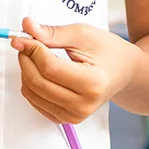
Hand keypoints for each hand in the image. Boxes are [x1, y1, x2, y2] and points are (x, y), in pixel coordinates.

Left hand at [12, 18, 144, 123]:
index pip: (49, 68)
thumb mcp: (83, 34)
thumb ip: (53, 33)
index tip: (25, 36)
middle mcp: (83, 105)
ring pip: (32, 93)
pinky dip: (31, 84)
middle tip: (26, 43)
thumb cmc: (108, 51)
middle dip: (26, 59)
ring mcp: (74, 116)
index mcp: (93, 83)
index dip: (32, 50)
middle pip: (37, 82)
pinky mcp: (65, 119)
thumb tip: (26, 28)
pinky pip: (34, 102)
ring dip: (26, 71)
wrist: (123, 72)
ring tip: (36, 55)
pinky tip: (41, 71)